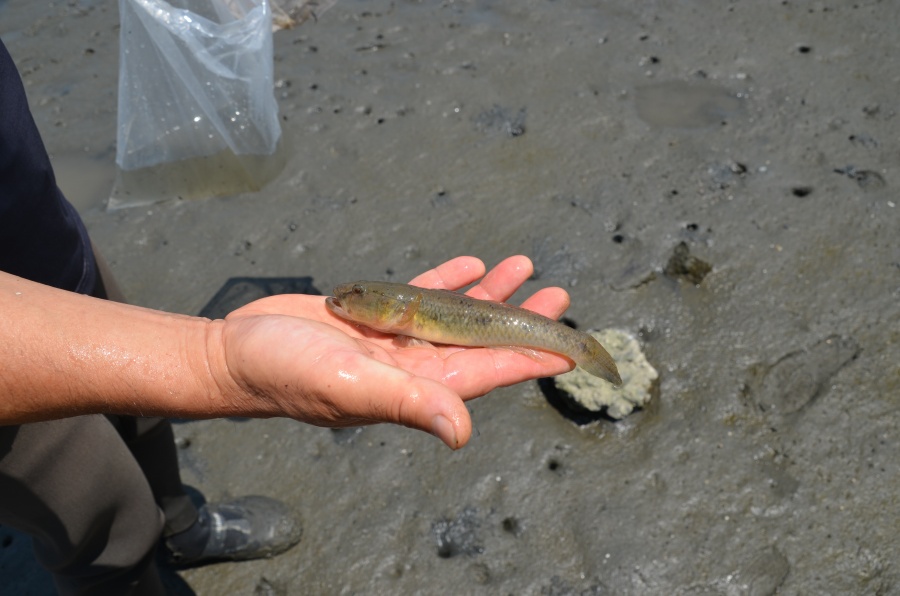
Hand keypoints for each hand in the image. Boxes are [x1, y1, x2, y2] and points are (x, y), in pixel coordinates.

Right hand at [213, 256, 572, 448]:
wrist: (235, 352)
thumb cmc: (287, 374)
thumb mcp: (351, 385)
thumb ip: (409, 403)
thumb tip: (463, 433)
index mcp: (417, 385)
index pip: (489, 371)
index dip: (532, 357)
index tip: (569, 344)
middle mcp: (413, 365)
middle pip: (481, 339)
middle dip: (521, 317)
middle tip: (558, 292)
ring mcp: (395, 340)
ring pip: (455, 313)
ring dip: (490, 293)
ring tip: (523, 267)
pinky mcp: (373, 317)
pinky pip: (420, 296)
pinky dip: (447, 280)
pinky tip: (470, 265)